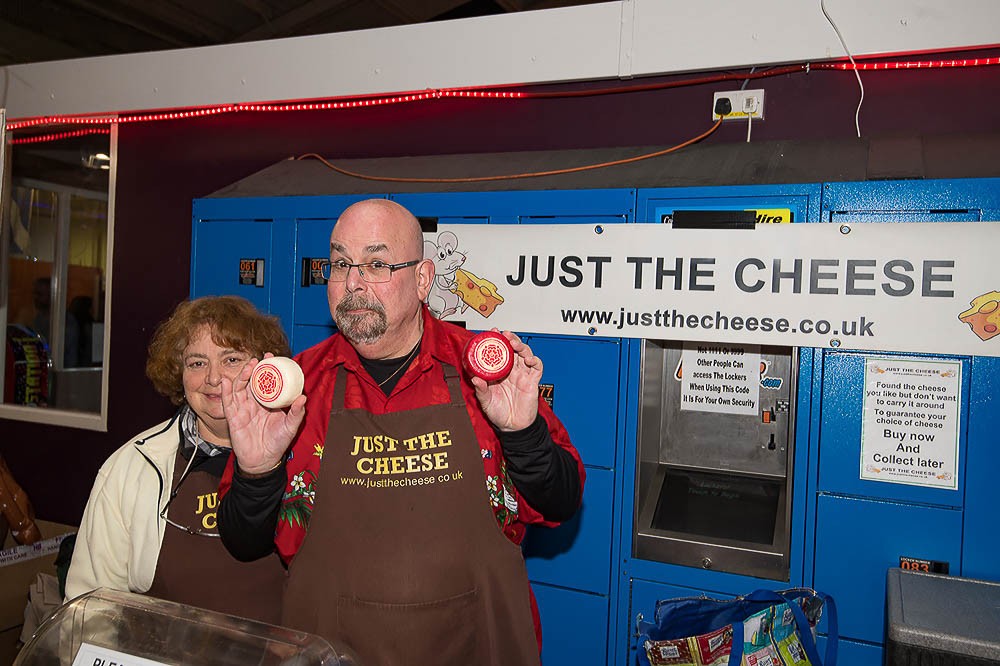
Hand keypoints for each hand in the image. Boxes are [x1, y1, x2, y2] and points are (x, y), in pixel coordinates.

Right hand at [222, 355, 306, 473]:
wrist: (263, 460)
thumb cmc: (277, 442)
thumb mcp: (290, 427)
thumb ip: (296, 413)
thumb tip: (303, 398)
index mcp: (268, 402)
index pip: (266, 382)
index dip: (267, 369)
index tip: (270, 357)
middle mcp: (254, 403)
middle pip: (251, 381)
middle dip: (253, 369)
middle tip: (258, 360)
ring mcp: (242, 409)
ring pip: (239, 388)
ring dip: (241, 376)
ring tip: (248, 367)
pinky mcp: (233, 417)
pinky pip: (228, 402)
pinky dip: (226, 391)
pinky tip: (226, 382)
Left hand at [471, 331, 540, 431]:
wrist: (513, 426)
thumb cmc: (499, 413)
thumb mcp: (486, 402)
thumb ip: (481, 390)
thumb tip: (475, 379)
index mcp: (499, 373)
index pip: (499, 352)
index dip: (497, 341)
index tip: (492, 332)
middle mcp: (511, 371)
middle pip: (513, 349)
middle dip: (510, 339)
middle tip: (505, 335)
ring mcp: (522, 375)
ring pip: (525, 354)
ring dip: (521, 346)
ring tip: (515, 344)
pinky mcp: (532, 381)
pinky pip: (537, 368)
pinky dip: (535, 361)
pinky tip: (530, 359)